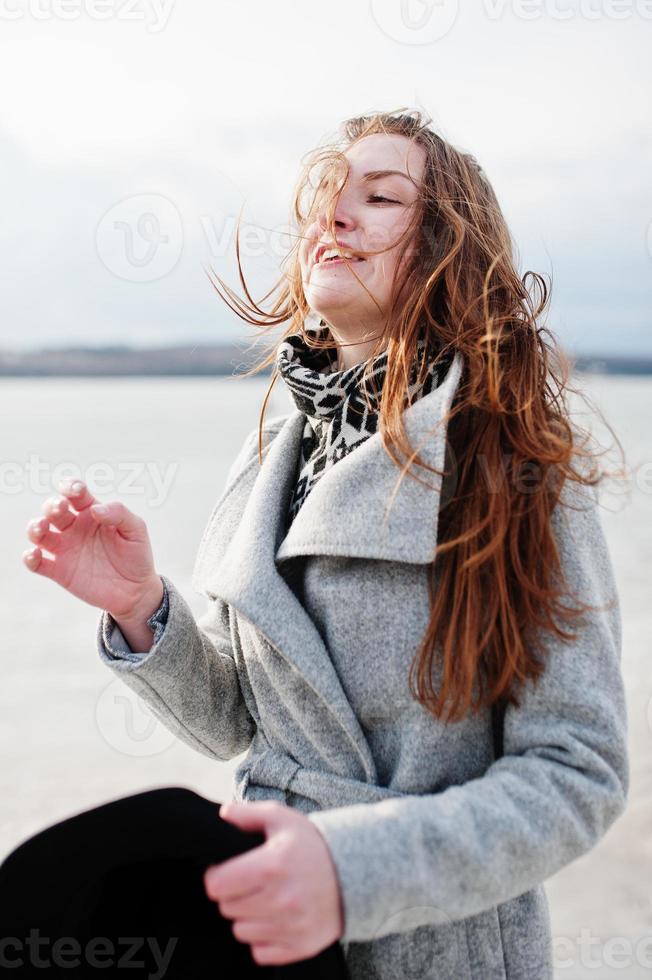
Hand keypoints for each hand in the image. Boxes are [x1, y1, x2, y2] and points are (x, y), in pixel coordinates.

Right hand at [22, 478, 161, 621]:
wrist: (136, 591)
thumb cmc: (136, 555)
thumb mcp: (136, 530)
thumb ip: (119, 514)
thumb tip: (95, 510)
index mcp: (92, 513)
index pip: (76, 494)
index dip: (71, 487)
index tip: (75, 490)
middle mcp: (74, 528)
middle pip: (53, 510)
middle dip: (52, 505)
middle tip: (60, 508)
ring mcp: (65, 549)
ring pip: (39, 533)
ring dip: (34, 527)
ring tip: (41, 528)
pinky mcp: (59, 572)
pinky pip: (36, 563)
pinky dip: (30, 558)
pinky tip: (34, 554)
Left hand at [204, 800, 344, 966]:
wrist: (357, 872)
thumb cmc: (313, 844)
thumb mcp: (281, 819)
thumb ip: (247, 814)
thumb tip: (222, 816)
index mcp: (272, 866)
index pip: (217, 886)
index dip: (217, 876)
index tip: (228, 871)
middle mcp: (281, 900)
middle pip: (227, 909)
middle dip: (234, 894)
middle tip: (252, 882)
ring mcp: (292, 927)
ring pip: (241, 931)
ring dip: (248, 916)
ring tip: (267, 898)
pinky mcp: (300, 947)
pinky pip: (259, 952)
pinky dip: (263, 937)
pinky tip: (277, 917)